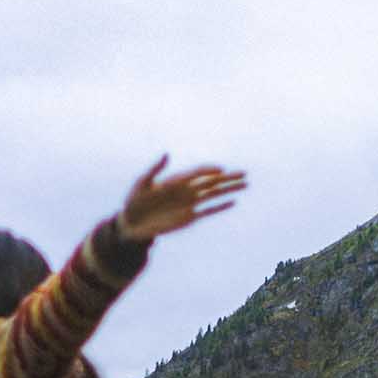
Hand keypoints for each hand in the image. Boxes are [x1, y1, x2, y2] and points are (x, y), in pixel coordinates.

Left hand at [118, 155, 246, 240]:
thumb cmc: (134, 201)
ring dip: (229, 190)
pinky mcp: (189, 217)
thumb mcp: (141, 184)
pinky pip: (208, 211)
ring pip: (213, 195)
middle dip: (228, 178)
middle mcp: (186, 191)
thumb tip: (166, 154)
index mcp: (176, 181)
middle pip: (211, 182)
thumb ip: (154, 170)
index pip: (198, 173)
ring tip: (245, 184)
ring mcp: (189, 204)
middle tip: (244, 173)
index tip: (221, 170)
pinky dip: (220, 207)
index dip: (209, 170)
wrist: (132, 224)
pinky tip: (232, 202)